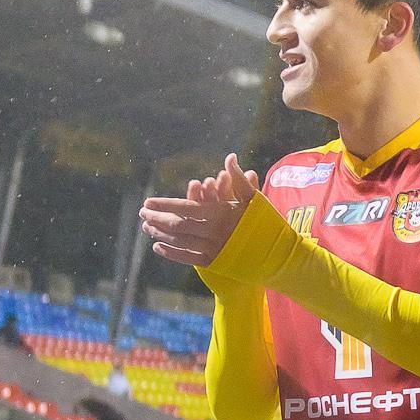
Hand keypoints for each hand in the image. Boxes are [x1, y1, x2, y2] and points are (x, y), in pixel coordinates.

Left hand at [140, 154, 261, 269]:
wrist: (278, 254)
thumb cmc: (266, 223)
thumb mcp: (254, 198)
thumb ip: (238, 179)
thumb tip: (230, 157)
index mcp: (221, 213)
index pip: (186, 208)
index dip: (165, 205)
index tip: (148, 202)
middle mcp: (214, 232)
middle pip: (178, 225)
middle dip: (157, 218)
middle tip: (142, 213)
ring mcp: (213, 249)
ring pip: (180, 241)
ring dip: (161, 234)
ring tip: (147, 227)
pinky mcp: (214, 262)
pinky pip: (187, 258)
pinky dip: (171, 252)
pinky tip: (158, 246)